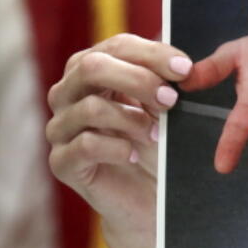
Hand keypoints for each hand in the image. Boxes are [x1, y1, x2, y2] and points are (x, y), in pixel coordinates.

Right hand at [46, 33, 218, 247]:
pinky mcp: (62, 162)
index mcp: (93, 71)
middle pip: (92, 67)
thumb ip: (166, 82)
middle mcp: (69, 94)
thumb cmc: (158, 147)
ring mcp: (61, 128)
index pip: (116, 47)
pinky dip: (118, 147)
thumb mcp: (165, 108)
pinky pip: (85, 144)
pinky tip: (137, 154)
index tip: (187, 69)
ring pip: (89, 106)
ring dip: (132, 117)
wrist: (149, 201)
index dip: (152, 54)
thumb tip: (183, 64)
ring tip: (158, 133)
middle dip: (138, 78)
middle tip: (173, 99)